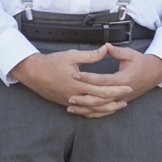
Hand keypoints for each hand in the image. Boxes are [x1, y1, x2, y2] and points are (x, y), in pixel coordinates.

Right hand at [13, 46, 133, 116]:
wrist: (32, 72)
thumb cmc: (51, 63)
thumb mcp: (72, 56)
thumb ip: (91, 55)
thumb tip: (105, 49)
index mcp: (78, 84)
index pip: (103, 89)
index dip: (117, 88)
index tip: (128, 86)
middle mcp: (75, 96)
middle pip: (100, 101)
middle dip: (115, 99)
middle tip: (128, 96)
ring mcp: (70, 101)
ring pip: (92, 109)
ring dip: (107, 108)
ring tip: (118, 105)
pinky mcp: (65, 103)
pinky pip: (83, 111)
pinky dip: (94, 112)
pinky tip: (101, 110)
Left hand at [70, 45, 161, 115]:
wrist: (154, 73)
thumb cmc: (141, 63)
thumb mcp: (130, 54)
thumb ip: (116, 51)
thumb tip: (105, 46)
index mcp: (122, 79)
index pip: (102, 80)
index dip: (88, 77)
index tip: (75, 74)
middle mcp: (121, 92)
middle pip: (99, 98)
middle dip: (83, 98)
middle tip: (68, 95)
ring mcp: (120, 99)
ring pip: (101, 107)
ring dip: (85, 108)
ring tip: (71, 106)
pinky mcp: (119, 103)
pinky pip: (105, 111)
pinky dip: (93, 113)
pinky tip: (82, 112)